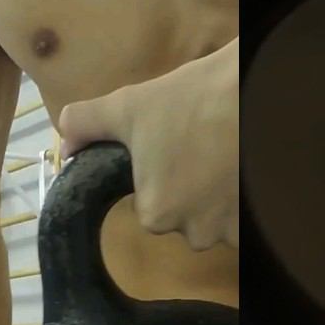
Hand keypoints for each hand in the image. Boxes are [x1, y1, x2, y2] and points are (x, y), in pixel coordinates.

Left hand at [59, 39, 239, 249]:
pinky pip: (244, 224)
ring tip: (228, 159)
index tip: (177, 151)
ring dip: (222, 200)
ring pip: (218, 222)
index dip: (163, 179)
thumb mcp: (129, 106)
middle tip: (205, 150)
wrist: (255, 91)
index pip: (151, 208)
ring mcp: (231, 232)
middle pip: (187, 219)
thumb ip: (86, 125)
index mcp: (155, 213)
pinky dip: (244, 204)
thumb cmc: (191, 99)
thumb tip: (64, 147)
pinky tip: (243, 172)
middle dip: (194, 192)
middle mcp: (193, 233)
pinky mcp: (260, 227)